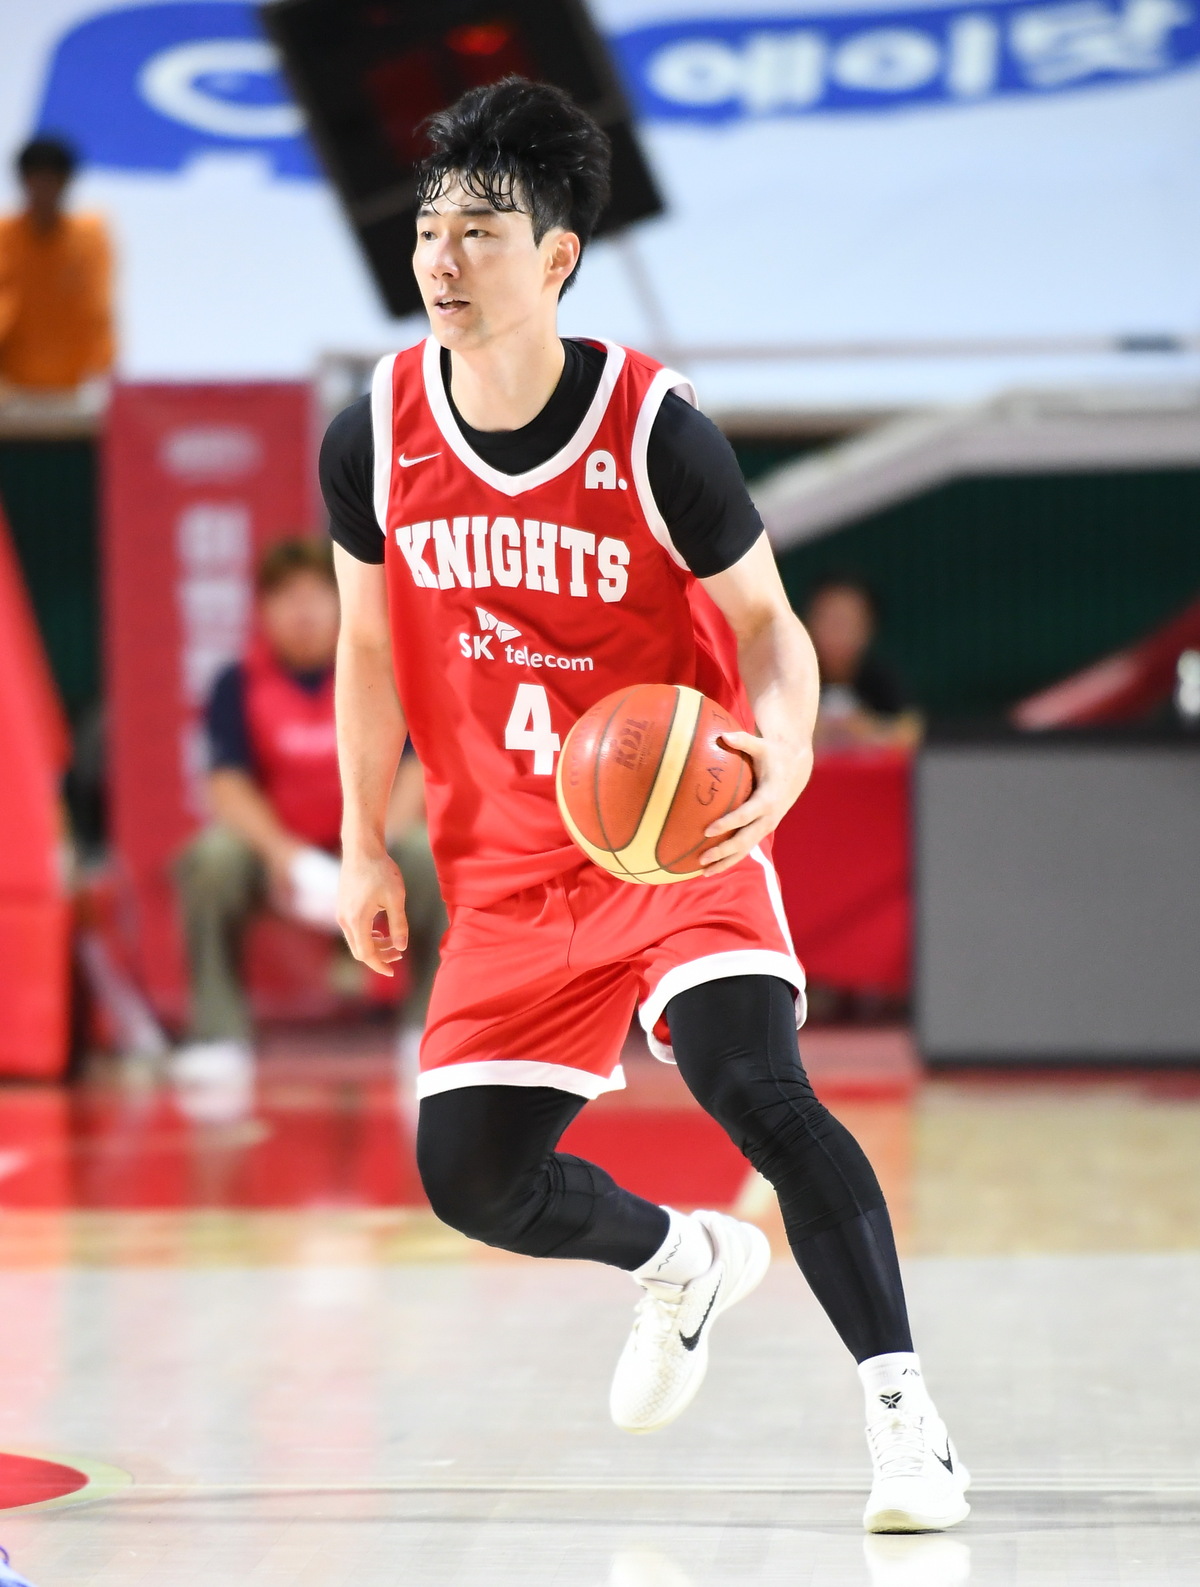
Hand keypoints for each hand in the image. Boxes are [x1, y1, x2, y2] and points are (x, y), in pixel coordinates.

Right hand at [337, 845, 407, 976]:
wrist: (361, 849)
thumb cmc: (380, 870)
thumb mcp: (396, 898)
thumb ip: (399, 925)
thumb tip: (401, 948)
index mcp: (357, 920)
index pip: (366, 954)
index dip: (379, 965)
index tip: (392, 971)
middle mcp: (345, 919)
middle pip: (359, 951)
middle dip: (378, 957)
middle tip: (398, 954)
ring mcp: (341, 913)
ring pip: (355, 940)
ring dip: (373, 945)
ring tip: (392, 941)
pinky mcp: (343, 906)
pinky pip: (353, 930)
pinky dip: (367, 935)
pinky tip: (381, 929)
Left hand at [698, 731, 813, 875]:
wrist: (796, 768)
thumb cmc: (773, 754)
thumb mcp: (761, 745)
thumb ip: (742, 740)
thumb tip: (723, 734)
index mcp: (768, 798)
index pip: (746, 815)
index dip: (728, 823)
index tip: (708, 830)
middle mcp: (769, 817)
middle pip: (745, 839)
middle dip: (724, 851)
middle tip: (702, 858)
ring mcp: (767, 825)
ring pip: (746, 849)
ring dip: (726, 862)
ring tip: (703, 872)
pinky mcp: (763, 829)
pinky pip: (746, 847)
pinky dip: (730, 857)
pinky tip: (711, 865)